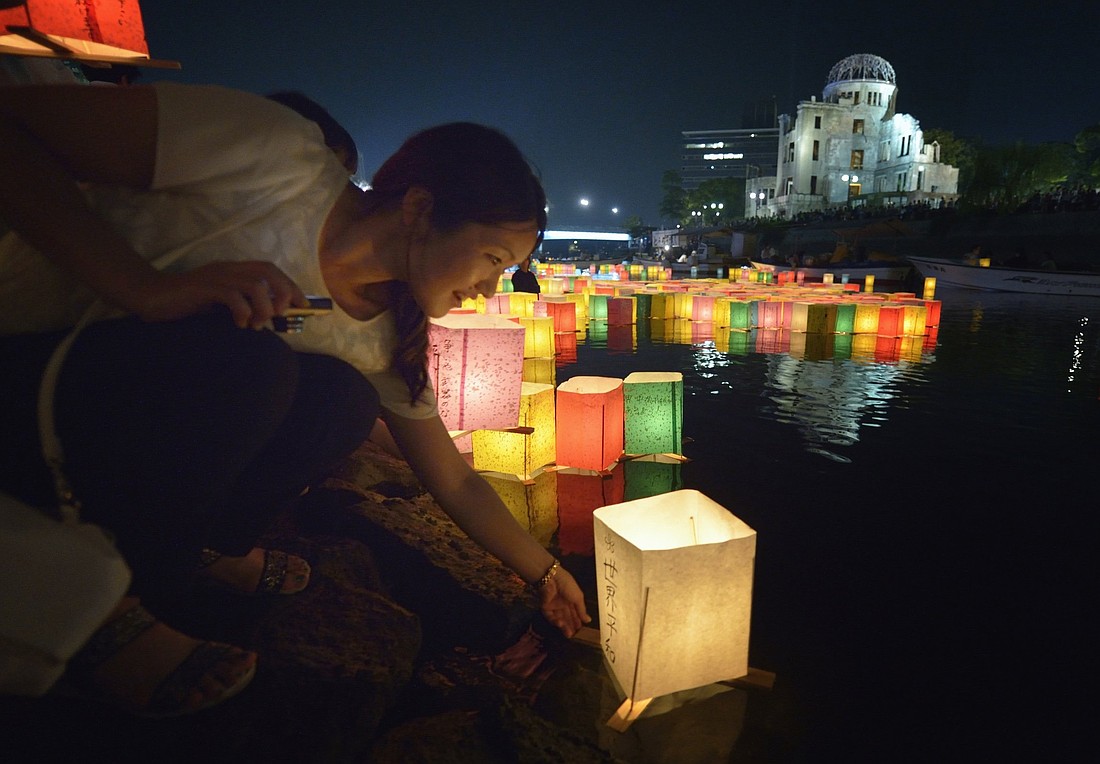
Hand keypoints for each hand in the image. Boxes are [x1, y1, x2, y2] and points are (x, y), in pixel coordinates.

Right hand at [129, 261, 307, 328]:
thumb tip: (270, 320)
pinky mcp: (202, 288)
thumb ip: (241, 306)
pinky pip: (231, 296)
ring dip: (263, 307)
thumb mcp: (220, 304)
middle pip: (267, 271)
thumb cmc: (187, 303)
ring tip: (258, 324)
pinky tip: (240, 325)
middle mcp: (227, 269)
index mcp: (233, 270)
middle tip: (281, 315)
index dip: (289, 284)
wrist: (151, 297)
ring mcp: (215, 276)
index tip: (302, 304)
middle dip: (283, 292)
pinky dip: (242, 311)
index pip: (269, 269)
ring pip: (253, 284)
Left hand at [538, 567, 590, 637]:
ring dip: (563, 626)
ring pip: (559, 618)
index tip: (581, 628)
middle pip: (567, 617)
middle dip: (570, 626)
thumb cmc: (567, 585)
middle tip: (574, 635)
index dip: (577, 620)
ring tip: (568, 634)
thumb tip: (589, 620)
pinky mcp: (545, 607)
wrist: (552, 579)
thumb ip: (582, 610)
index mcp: (571, 599)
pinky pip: (550, 616)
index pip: (575, 612)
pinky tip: (561, 624)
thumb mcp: (578, 597)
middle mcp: (562, 603)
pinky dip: (555, 621)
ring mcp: (553, 605)